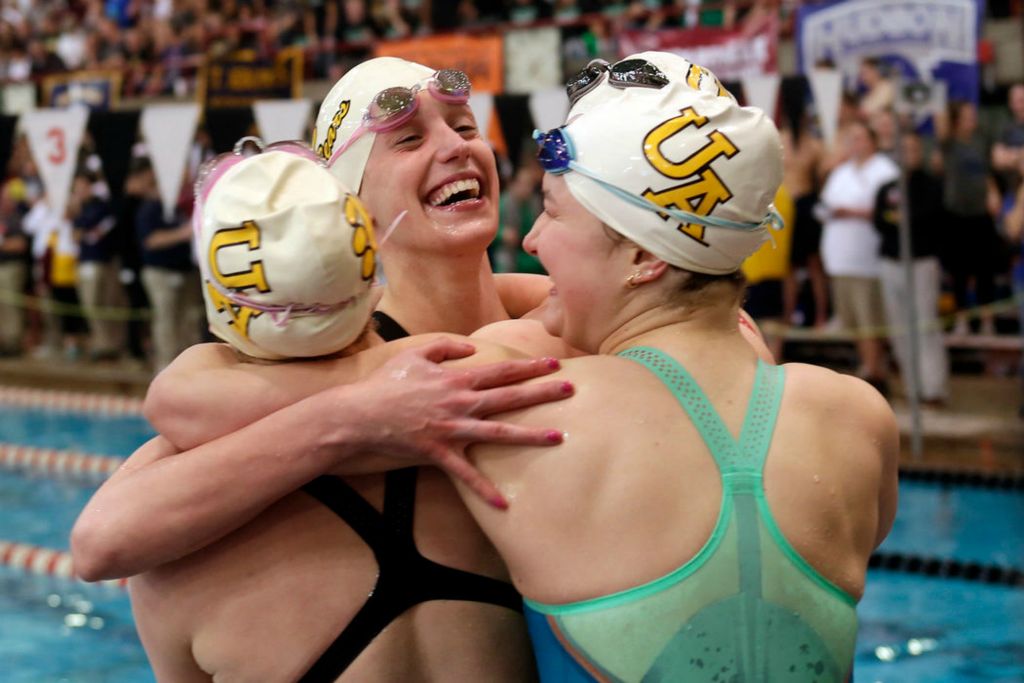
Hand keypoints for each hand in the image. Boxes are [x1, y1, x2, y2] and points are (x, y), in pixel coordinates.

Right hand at [347, 338, 571, 508]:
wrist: (360, 414)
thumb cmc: (387, 382)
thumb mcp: (415, 354)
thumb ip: (446, 348)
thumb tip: (473, 351)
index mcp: (456, 379)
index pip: (501, 371)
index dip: (529, 366)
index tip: (554, 363)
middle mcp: (460, 403)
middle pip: (509, 397)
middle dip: (542, 392)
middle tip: (571, 389)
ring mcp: (452, 429)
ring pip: (499, 433)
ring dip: (530, 435)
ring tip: (558, 437)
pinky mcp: (440, 453)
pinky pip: (466, 475)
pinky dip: (484, 489)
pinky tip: (504, 503)